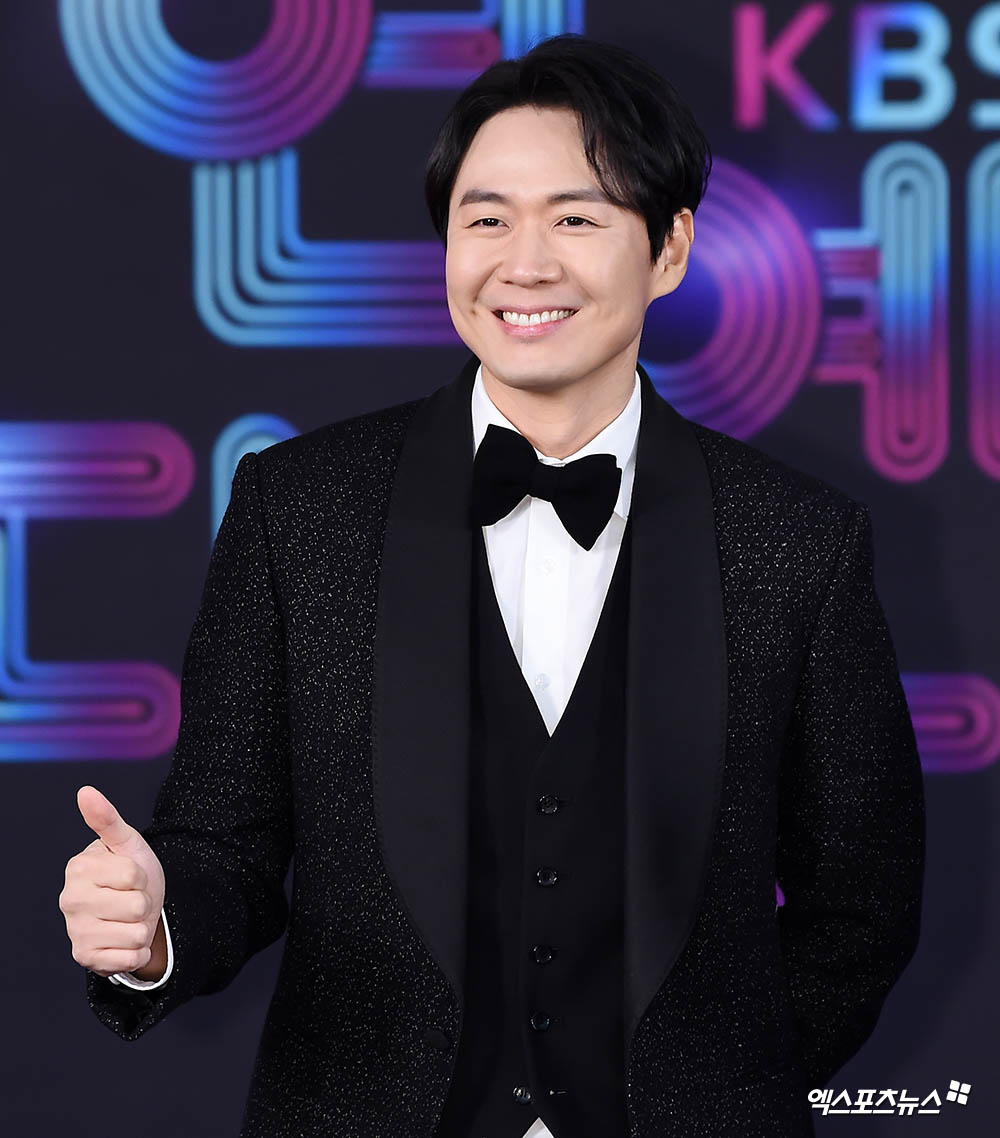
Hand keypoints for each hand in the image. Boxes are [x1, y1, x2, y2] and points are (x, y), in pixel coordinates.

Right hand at [59, 786, 166, 978]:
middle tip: (131, 899)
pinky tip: (125, 940)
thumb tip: (85, 791)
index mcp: (79, 868)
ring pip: (136, 933)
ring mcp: (75, 932)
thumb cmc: (130, 874)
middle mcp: (70, 901)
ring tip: (128, 919)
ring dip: (142, 927)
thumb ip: (107, 819)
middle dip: (143, 902)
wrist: (134, 913)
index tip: (132, 876)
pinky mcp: (85, 958)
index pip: (134, 875)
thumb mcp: (127, 843)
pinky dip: (137, 951)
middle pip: (136, 906)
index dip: (142, 876)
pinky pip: (130, 958)